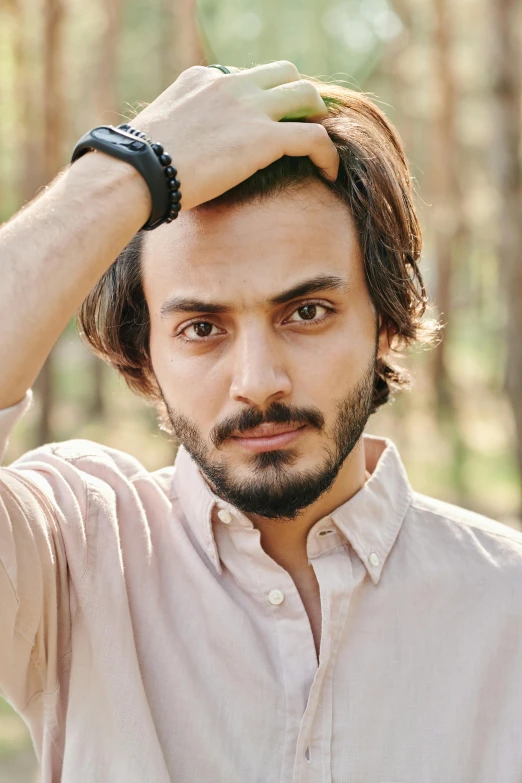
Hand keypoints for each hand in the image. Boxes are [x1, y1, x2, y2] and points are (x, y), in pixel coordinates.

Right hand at [132, 61, 339, 211]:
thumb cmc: (136, 165)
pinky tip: (329, 173)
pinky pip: (315, 137)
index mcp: (202, 79)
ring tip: (319, 147)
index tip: (267, 125)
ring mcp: (249, 108)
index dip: (263, 100)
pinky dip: (328, 153)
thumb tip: (178, 155)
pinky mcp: (265, 138)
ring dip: (317, 117)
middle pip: (283, 73)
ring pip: (306, 94)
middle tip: (301, 127)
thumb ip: (180, 131)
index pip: (247, 78)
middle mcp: (230, 85)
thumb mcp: (157, 133)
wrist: (135, 172)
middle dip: (297, 98)